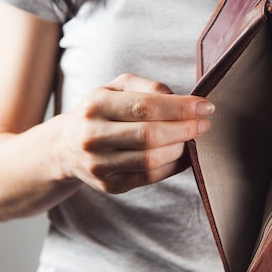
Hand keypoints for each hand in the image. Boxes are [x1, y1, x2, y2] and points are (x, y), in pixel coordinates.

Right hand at [60, 73, 214, 193]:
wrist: (66, 146)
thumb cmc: (101, 110)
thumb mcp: (116, 87)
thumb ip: (147, 86)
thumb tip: (180, 99)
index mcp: (96, 104)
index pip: (145, 106)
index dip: (180, 107)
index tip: (205, 106)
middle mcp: (93, 135)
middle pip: (149, 136)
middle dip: (185, 129)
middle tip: (205, 123)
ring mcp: (99, 164)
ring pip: (151, 160)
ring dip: (181, 149)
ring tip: (192, 138)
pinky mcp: (110, 185)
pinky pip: (150, 178)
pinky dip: (173, 166)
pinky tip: (183, 155)